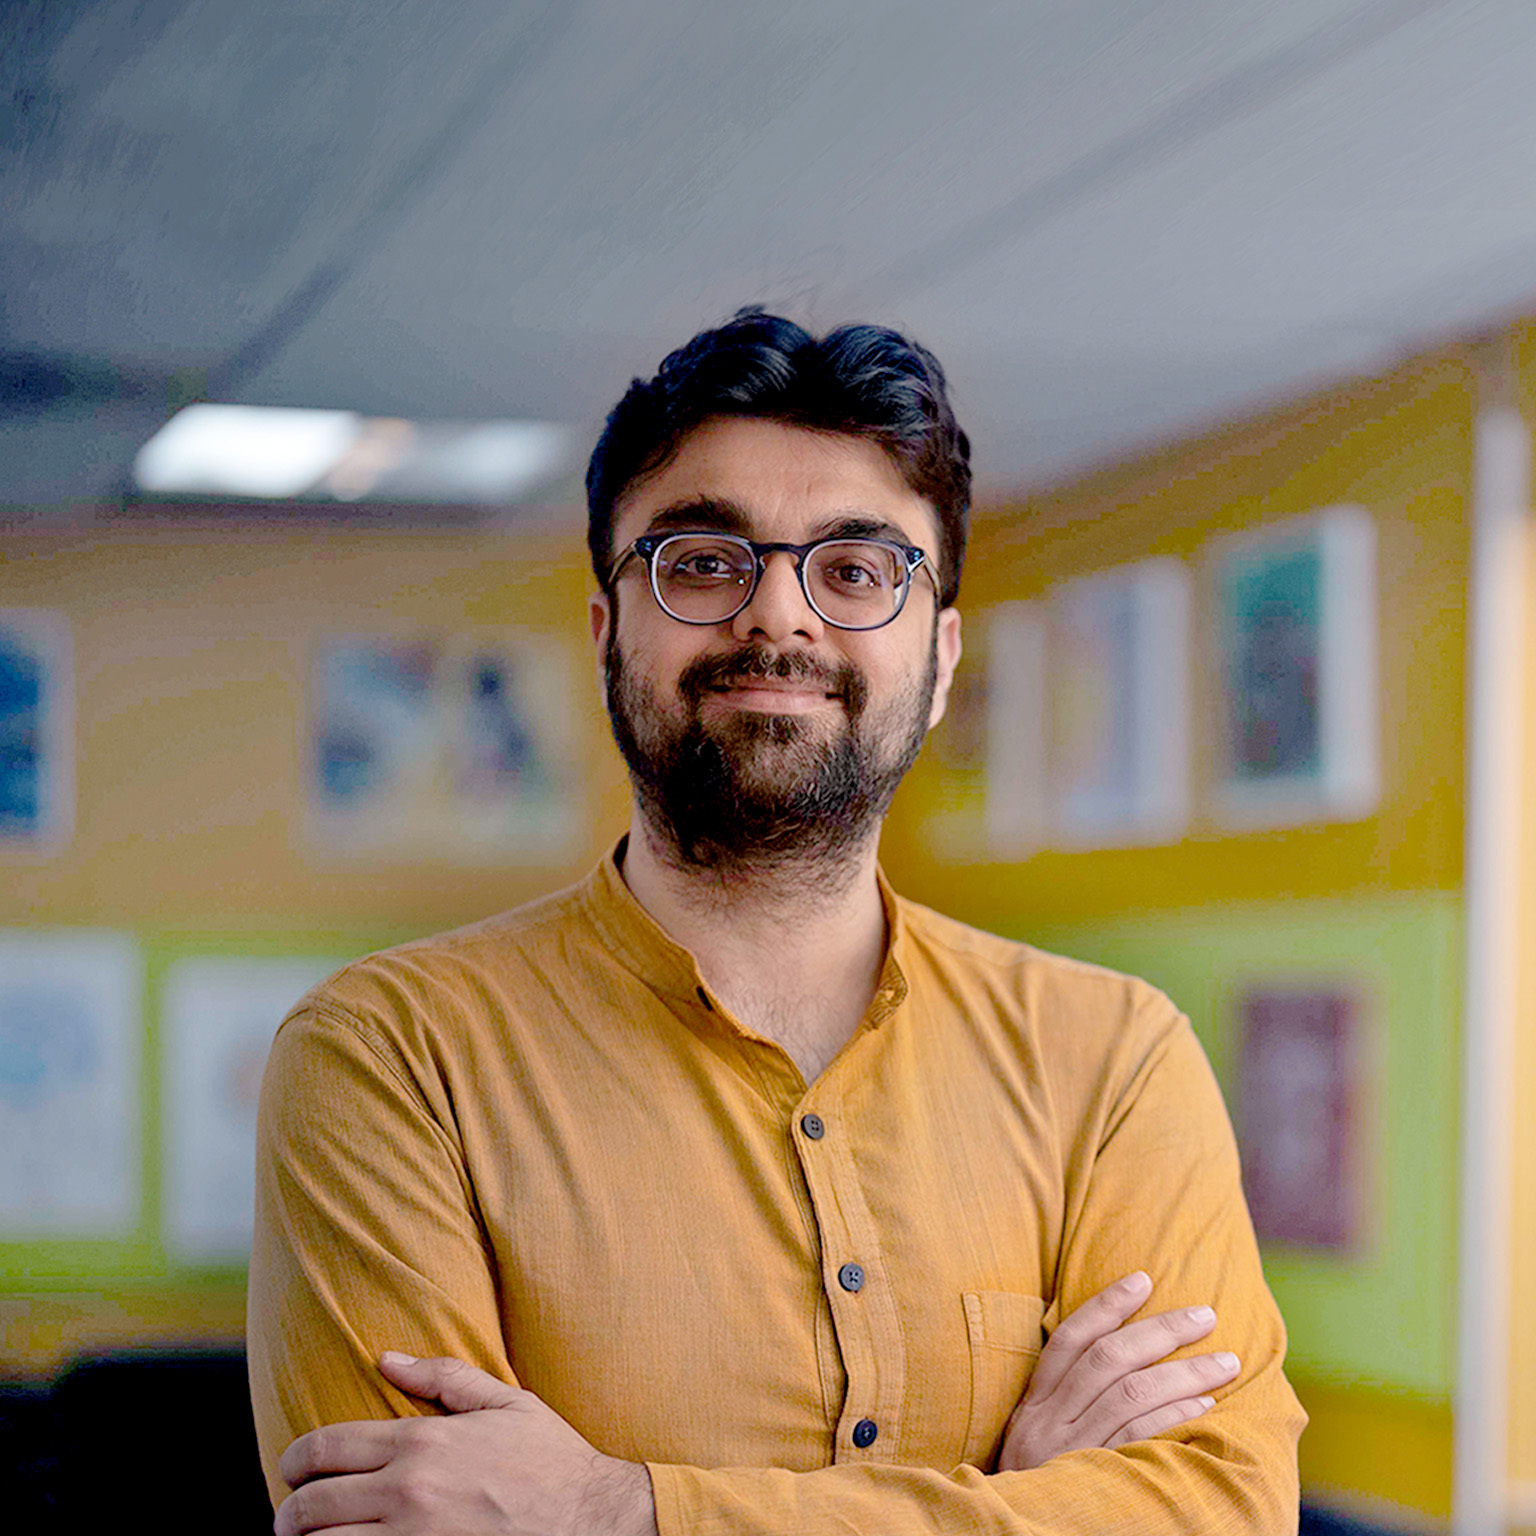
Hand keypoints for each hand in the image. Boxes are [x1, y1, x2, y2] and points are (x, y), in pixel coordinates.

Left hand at [275, 1352, 657, 1535]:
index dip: (293, 1461)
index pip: (322, 1449)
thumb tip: (386, 1359)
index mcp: (420, 1443)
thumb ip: (442, 1377)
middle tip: (292, 1518)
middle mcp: (406, 1493)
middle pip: (309, 1508)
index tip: (291, 1470)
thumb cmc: (549, 1460)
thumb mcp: (505, 1403)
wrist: (591, 1521)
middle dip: (289, 1514)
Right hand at [997, 1270, 1239, 1470]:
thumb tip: (1123, 1362)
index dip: (1107, 1305)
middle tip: (1206, 1315)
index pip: (1069, 1340)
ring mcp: (1070, 1452)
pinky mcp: (1094, 1480)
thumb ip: (1066, 1407)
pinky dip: (1173, 1419)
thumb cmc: (1036, 1491)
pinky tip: (1205, 1409)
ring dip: (1184, 1374)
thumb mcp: (1037, 1444)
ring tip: (1225, 1363)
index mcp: (1033, 1406)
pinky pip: (1139, 1440)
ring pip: (1131, 1394)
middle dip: (1161, 1330)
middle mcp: (1048, 1423)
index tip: (1144, 1278)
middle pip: (1109, 1359)